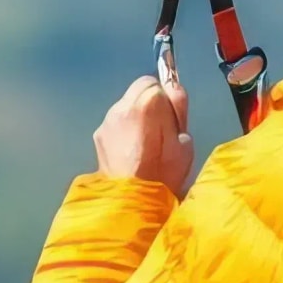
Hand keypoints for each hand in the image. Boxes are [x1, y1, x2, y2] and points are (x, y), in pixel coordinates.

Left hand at [93, 72, 193, 193]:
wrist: (131, 200)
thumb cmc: (164, 173)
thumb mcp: (184, 142)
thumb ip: (179, 108)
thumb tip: (173, 86)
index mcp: (147, 104)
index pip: (156, 82)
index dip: (166, 100)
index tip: (171, 119)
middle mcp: (122, 105)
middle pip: (138, 89)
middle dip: (149, 102)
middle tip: (159, 128)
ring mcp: (107, 120)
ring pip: (125, 105)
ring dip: (134, 115)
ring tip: (144, 143)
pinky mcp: (98, 134)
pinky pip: (114, 122)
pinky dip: (122, 129)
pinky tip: (129, 150)